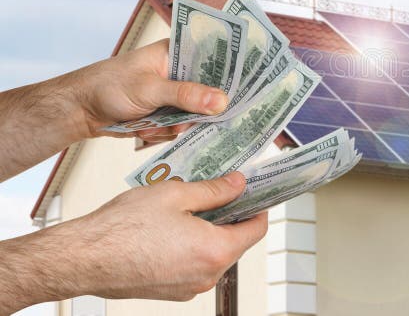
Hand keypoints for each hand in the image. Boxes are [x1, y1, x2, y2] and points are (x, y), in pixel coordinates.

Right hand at [0, 172, 267, 311]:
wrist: (82, 259)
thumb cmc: (122, 228)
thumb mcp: (175, 194)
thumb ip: (214, 190)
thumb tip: (238, 184)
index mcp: (215, 251)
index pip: (257, 229)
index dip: (258, 205)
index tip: (254, 191)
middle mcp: (207, 276)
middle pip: (237, 242)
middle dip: (232, 216)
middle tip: (220, 191)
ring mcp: (189, 288)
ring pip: (214, 254)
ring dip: (211, 231)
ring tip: (191, 206)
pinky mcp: (171, 292)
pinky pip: (194, 266)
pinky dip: (193, 246)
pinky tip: (175, 227)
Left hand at [73, 38, 228, 141]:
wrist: (81, 110)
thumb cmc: (110, 86)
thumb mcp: (150, 89)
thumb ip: (186, 95)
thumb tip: (222, 102)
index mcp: (179, 52)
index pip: (215, 59)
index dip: (232, 73)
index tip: (244, 91)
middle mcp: (181, 72)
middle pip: (211, 91)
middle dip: (200, 110)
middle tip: (186, 118)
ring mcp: (174, 95)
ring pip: (197, 114)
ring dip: (178, 125)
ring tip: (155, 124)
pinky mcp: (168, 113)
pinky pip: (182, 127)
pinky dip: (166, 133)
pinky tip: (147, 129)